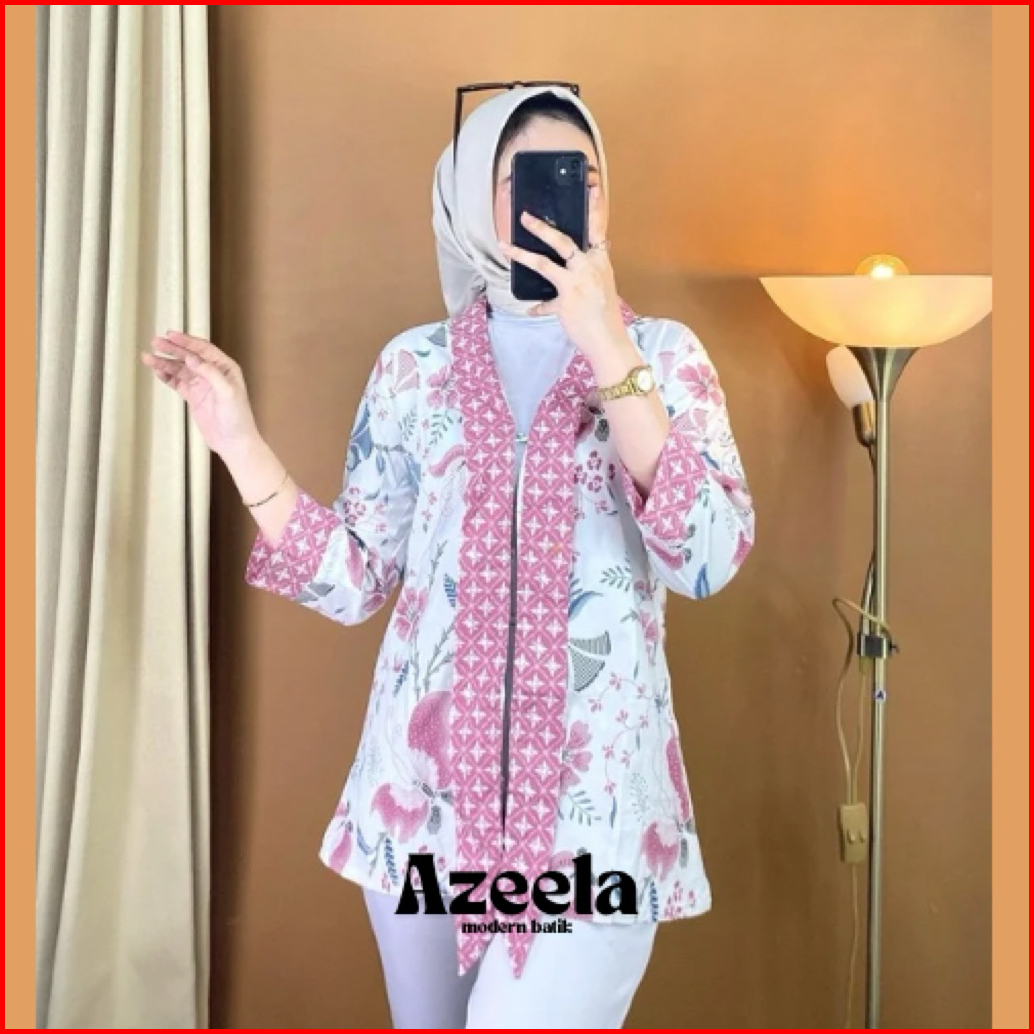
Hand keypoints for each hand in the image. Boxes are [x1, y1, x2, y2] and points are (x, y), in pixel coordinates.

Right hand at [141, 332, 259, 459]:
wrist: (233, 442)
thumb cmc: (237, 418)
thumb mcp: (227, 393)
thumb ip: (210, 373)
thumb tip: (191, 358)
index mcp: (225, 368)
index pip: (203, 349)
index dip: (186, 341)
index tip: (170, 335)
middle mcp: (213, 373)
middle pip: (189, 356)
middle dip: (172, 349)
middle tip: (155, 342)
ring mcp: (202, 385)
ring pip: (180, 369)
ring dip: (165, 363)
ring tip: (148, 358)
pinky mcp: (194, 397)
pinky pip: (178, 383)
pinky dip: (167, 377)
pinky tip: (157, 371)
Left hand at [500, 187, 629, 365]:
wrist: (609, 341)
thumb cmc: (606, 316)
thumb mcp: (603, 285)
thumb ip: (590, 270)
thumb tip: (575, 262)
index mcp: (600, 262)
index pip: (597, 230)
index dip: (595, 208)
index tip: (592, 188)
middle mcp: (588, 269)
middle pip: (562, 241)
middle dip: (541, 227)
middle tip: (524, 217)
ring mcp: (575, 285)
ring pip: (543, 263)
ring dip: (521, 254)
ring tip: (504, 246)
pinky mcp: (564, 303)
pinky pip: (543, 303)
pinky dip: (537, 307)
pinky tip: (530, 309)